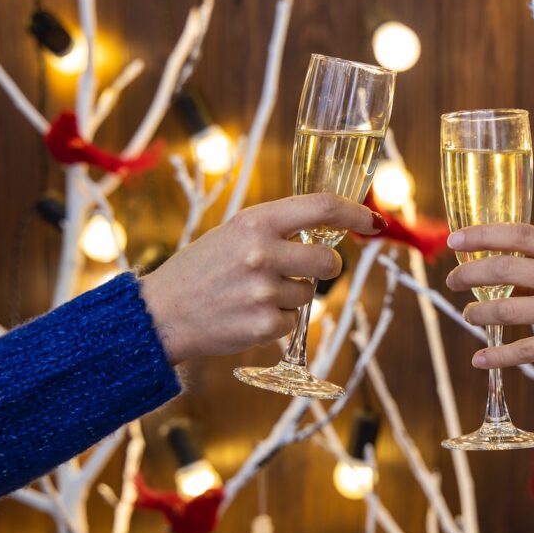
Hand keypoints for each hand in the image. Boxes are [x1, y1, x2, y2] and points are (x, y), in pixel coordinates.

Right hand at [141, 194, 386, 363]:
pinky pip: (292, 321)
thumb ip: (277, 229)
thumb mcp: (234, 233)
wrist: (160, 314)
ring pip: (310, 294)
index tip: (374, 221)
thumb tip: (328, 229)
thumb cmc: (201, 270)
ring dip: (291, 296)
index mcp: (255, 222)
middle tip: (301, 269)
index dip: (355, 213)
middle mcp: (262, 253)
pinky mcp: (264, 325)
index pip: (322, 207)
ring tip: (253, 294)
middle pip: (329, 260)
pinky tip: (246, 314)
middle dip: (324, 266)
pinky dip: (276, 320)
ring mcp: (264, 291)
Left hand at [445, 224, 533, 380]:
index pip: (519, 233)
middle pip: (504, 268)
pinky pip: (524, 349)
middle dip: (468, 274)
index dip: (481, 234)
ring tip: (468, 314)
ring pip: (507, 308)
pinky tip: (480, 359)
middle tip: (452, 281)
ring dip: (478, 312)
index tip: (455, 240)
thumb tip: (505, 271)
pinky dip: (497, 355)